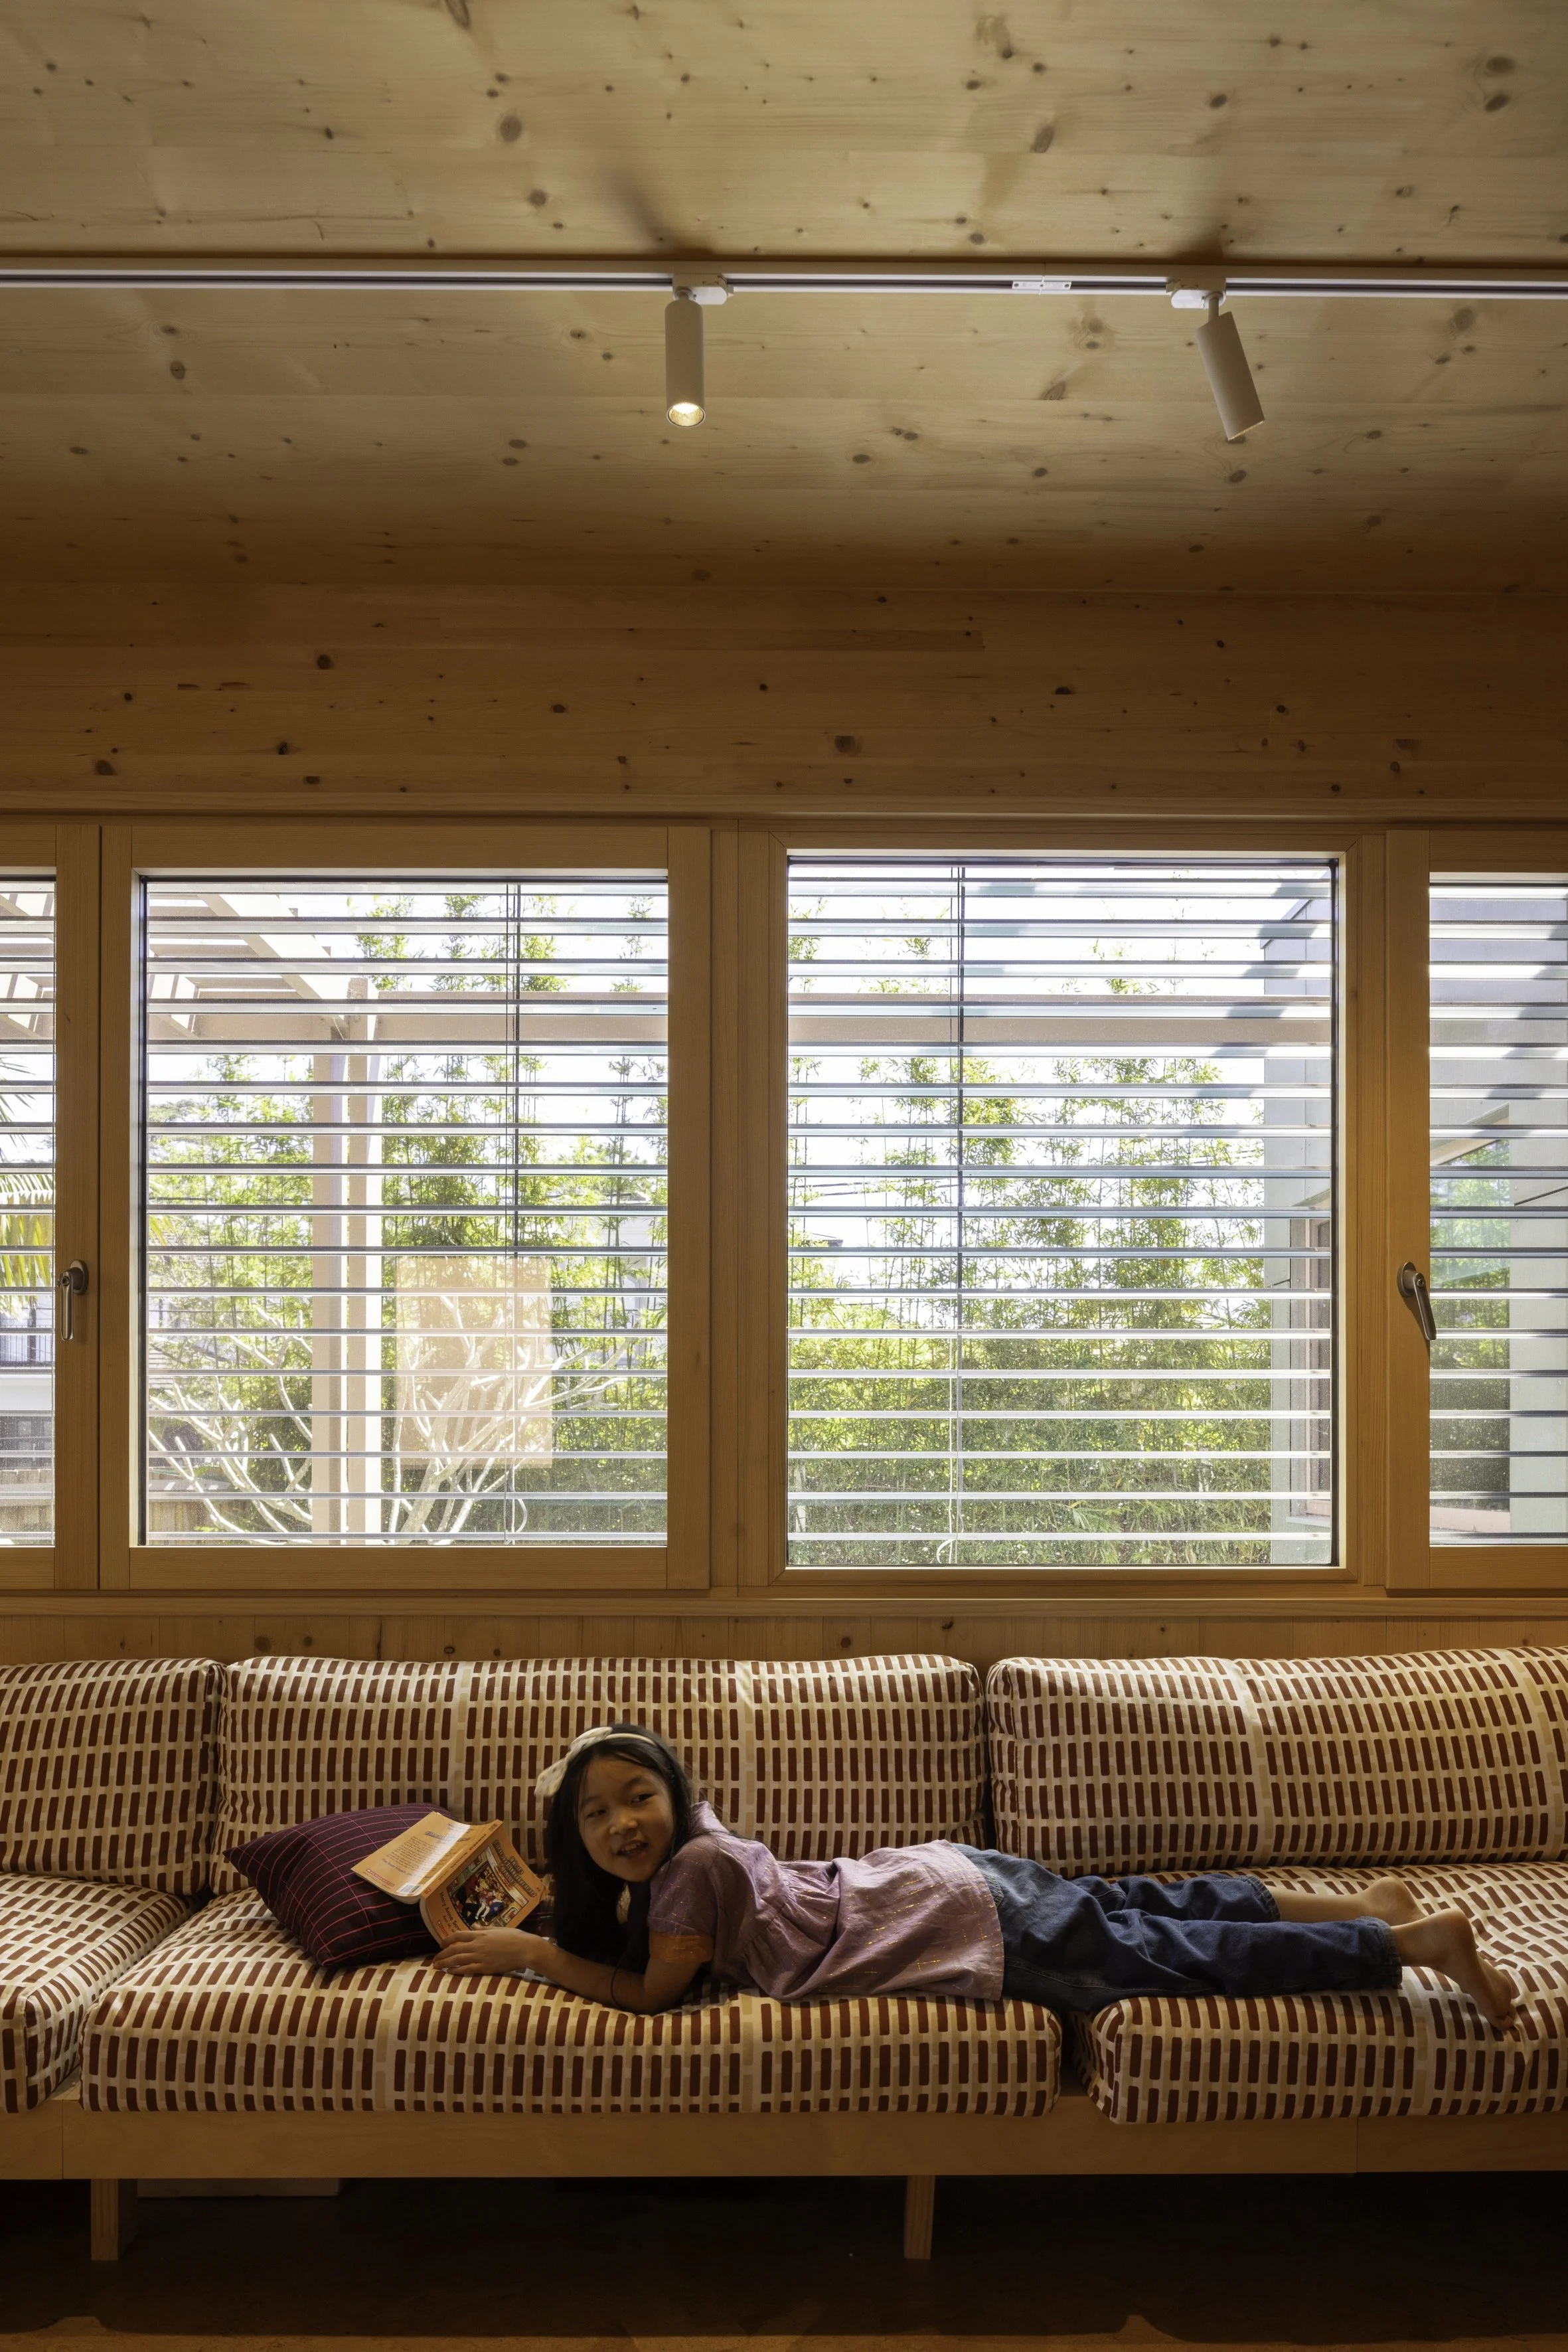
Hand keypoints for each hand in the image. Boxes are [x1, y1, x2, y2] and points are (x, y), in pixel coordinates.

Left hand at [431, 1927, 548, 1976]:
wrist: (525, 1949)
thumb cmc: (514, 1937)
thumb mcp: (498, 1929)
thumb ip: (484, 1928)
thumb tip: (474, 1926)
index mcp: (481, 1934)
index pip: (458, 1935)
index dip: (447, 1940)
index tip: (440, 1944)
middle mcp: (478, 1944)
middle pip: (454, 1949)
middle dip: (442, 1954)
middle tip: (434, 1960)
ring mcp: (481, 1956)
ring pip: (458, 1959)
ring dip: (445, 1963)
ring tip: (437, 1967)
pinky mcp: (486, 1967)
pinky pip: (468, 1969)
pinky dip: (457, 1970)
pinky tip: (450, 1972)